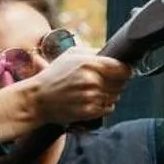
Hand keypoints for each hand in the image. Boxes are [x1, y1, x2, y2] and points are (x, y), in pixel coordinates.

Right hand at [1, 49, 131, 132]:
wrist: (38, 99)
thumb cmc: (54, 75)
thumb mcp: (71, 54)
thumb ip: (93, 51)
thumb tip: (112, 52)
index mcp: (89, 64)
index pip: (123, 68)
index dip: (126, 70)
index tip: (123, 71)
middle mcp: (92, 80)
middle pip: (122, 83)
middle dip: (117, 82)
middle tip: (106, 81)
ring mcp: (91, 97)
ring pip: (116, 96)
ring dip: (111, 94)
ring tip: (96, 91)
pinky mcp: (89, 111)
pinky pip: (109, 108)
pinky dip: (105, 105)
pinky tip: (93, 100)